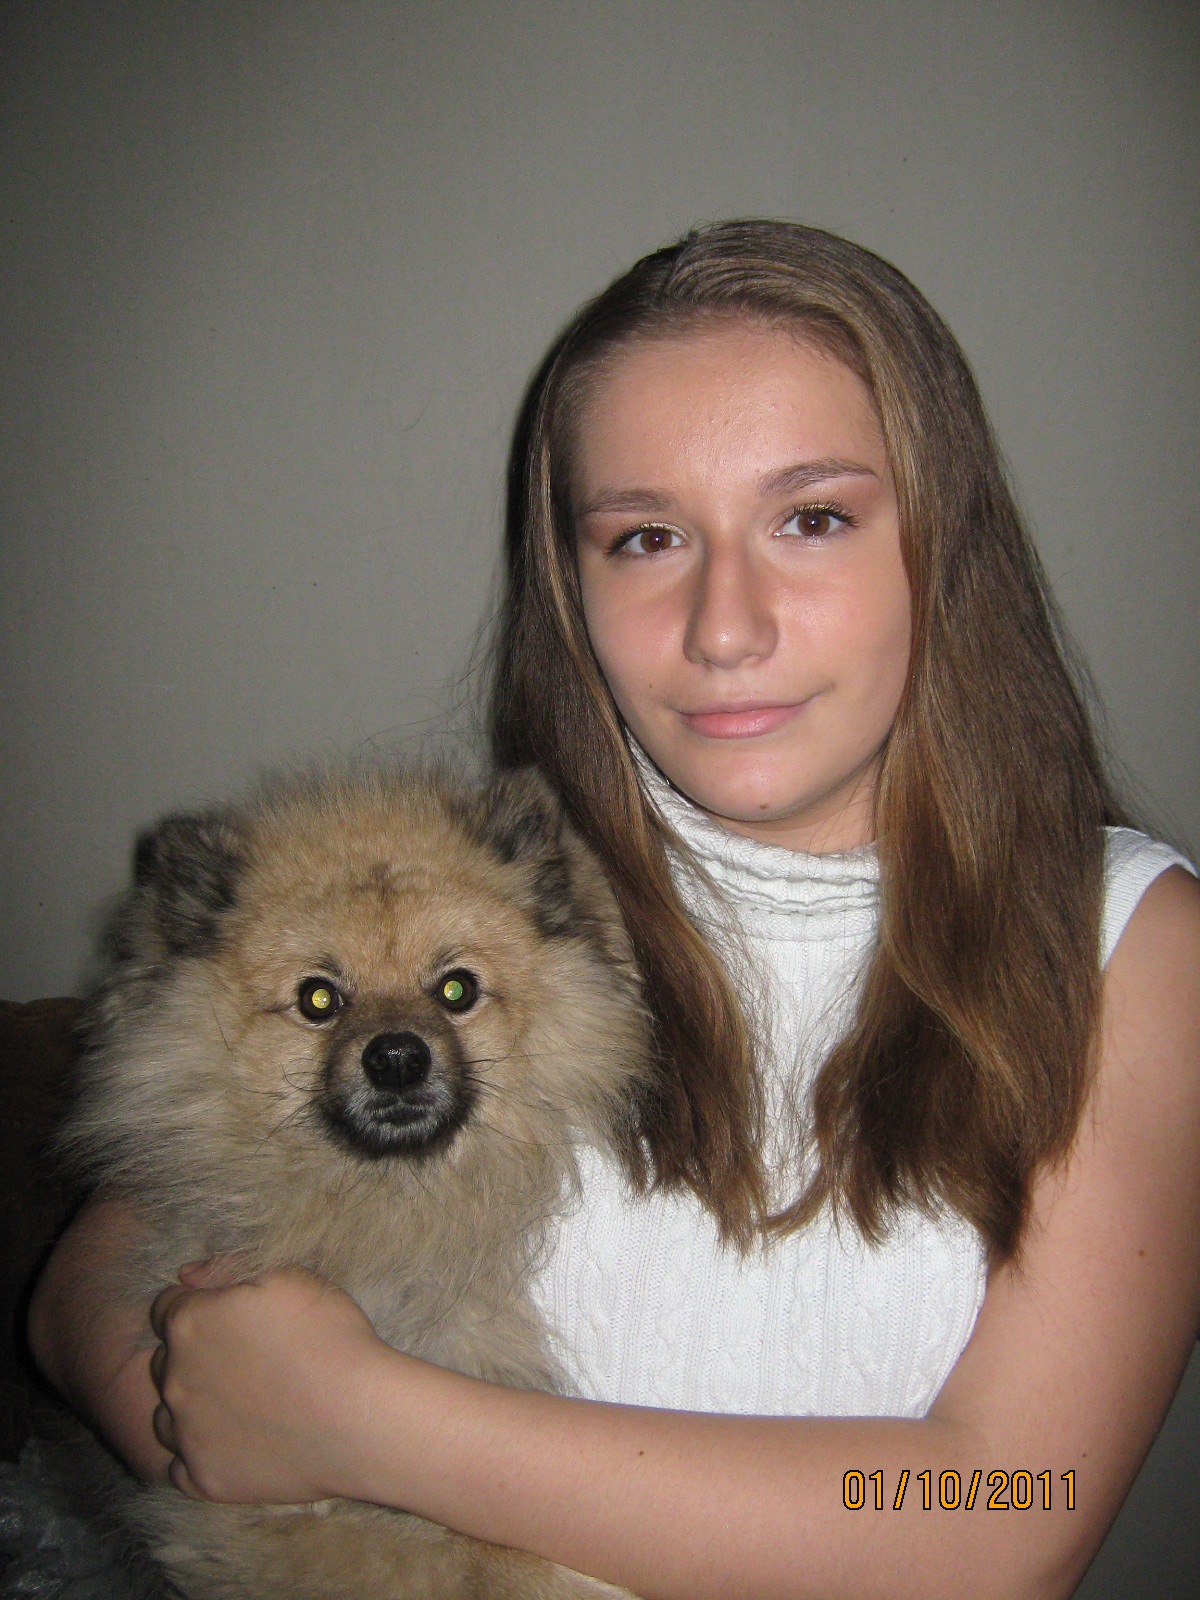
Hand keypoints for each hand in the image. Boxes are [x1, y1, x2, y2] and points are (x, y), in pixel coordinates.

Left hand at [149, 1263, 389, 1503]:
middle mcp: (176, 1379)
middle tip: (242, 1361)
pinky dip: (200, 1454)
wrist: (360, 1420)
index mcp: (191, 1324)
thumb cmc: (330, 1339)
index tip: (228, 1318)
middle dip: (194, 1357)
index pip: (166, 1308)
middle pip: (165, 1362)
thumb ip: (227, 1270)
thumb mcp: (288, 1279)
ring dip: (192, 1407)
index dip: (197, 1308)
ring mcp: (186, 1434)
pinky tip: (235, 1442)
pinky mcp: (204, 1479)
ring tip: (240, 1405)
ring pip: (167, 1416)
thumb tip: (187, 1275)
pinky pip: (180, 1466)